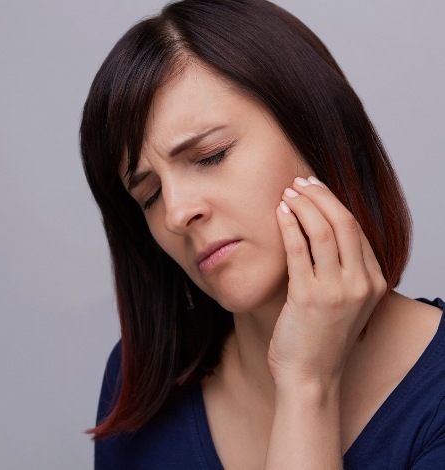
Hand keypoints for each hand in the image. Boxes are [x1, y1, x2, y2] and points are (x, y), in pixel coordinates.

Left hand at [268, 176, 385, 388]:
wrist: (310, 376)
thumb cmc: (320, 336)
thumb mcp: (342, 301)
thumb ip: (339, 269)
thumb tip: (318, 229)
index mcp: (373, 281)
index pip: (356, 229)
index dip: (334, 203)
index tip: (315, 188)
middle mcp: (360, 283)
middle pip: (343, 222)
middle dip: (320, 195)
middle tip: (300, 181)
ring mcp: (336, 290)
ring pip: (323, 231)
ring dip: (303, 205)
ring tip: (287, 192)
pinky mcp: (309, 297)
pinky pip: (299, 249)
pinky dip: (289, 225)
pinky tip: (280, 212)